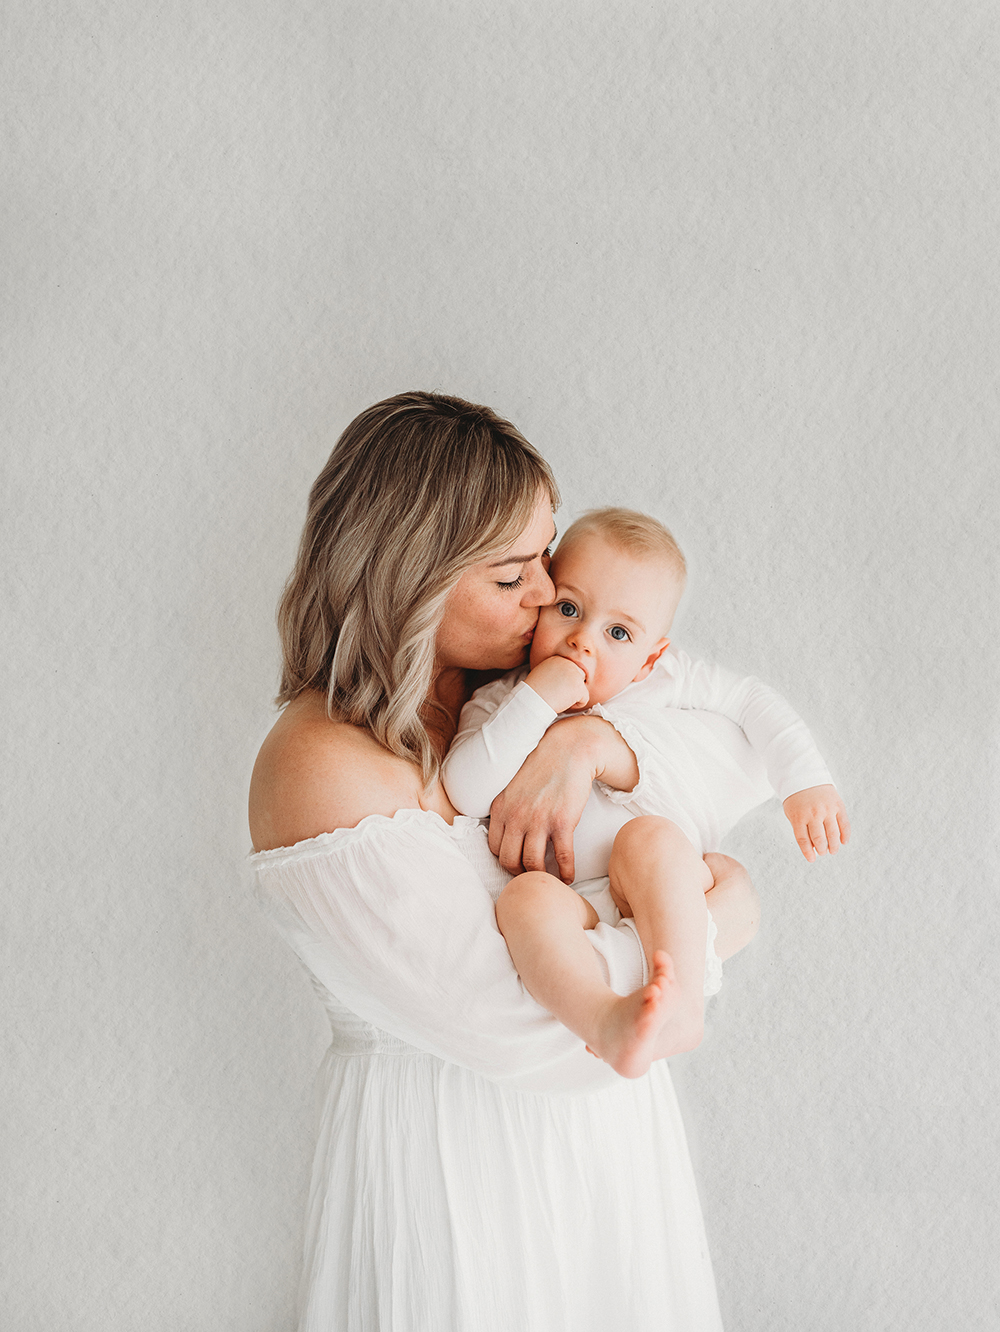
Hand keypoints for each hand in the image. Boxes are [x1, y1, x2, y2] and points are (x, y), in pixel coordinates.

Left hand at [488, 716, 637, 882]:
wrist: (569, 749)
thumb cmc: (543, 767)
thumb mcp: (513, 787)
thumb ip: (508, 809)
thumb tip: (508, 833)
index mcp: (501, 808)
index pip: (494, 848)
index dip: (506, 860)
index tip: (518, 863)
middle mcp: (515, 816)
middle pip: (509, 861)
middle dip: (520, 873)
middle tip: (532, 874)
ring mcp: (538, 820)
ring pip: (533, 864)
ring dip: (541, 876)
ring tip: (550, 878)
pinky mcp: (562, 822)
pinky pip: (562, 858)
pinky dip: (566, 873)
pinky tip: (569, 878)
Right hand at [524, 656, 589, 713]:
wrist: (531, 700)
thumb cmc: (533, 692)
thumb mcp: (542, 674)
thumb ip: (554, 672)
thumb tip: (562, 678)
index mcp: (558, 659)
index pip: (570, 671)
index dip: (564, 682)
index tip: (554, 688)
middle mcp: (568, 664)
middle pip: (579, 677)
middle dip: (571, 688)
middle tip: (558, 694)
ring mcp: (575, 675)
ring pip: (581, 688)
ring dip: (573, 696)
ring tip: (558, 698)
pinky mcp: (579, 688)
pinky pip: (584, 699)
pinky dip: (576, 705)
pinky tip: (563, 703)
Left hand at [782, 785, 849, 861]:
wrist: (805, 775)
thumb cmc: (796, 798)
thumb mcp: (792, 812)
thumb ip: (800, 828)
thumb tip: (813, 848)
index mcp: (798, 816)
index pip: (803, 840)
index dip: (808, 852)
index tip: (812, 859)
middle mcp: (813, 814)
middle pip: (819, 839)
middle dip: (822, 849)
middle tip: (823, 852)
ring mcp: (827, 809)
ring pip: (833, 834)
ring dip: (834, 846)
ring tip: (833, 851)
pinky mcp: (838, 805)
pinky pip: (844, 824)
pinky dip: (845, 835)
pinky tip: (843, 842)